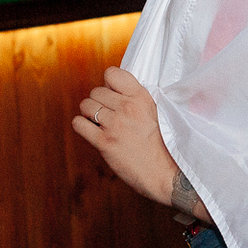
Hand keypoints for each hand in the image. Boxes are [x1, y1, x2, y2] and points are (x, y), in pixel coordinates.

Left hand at [72, 67, 200, 218]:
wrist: (168, 174)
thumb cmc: (165, 146)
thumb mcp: (158, 113)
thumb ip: (138, 100)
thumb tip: (114, 90)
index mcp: (142, 97)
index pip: (112, 73)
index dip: (109, 84)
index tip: (114, 95)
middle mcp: (127, 107)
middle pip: (95, 91)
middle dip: (99, 102)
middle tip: (109, 115)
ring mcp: (115, 125)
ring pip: (85, 105)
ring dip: (90, 114)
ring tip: (101, 124)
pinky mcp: (104, 142)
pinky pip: (79, 124)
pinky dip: (82, 126)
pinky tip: (92, 132)